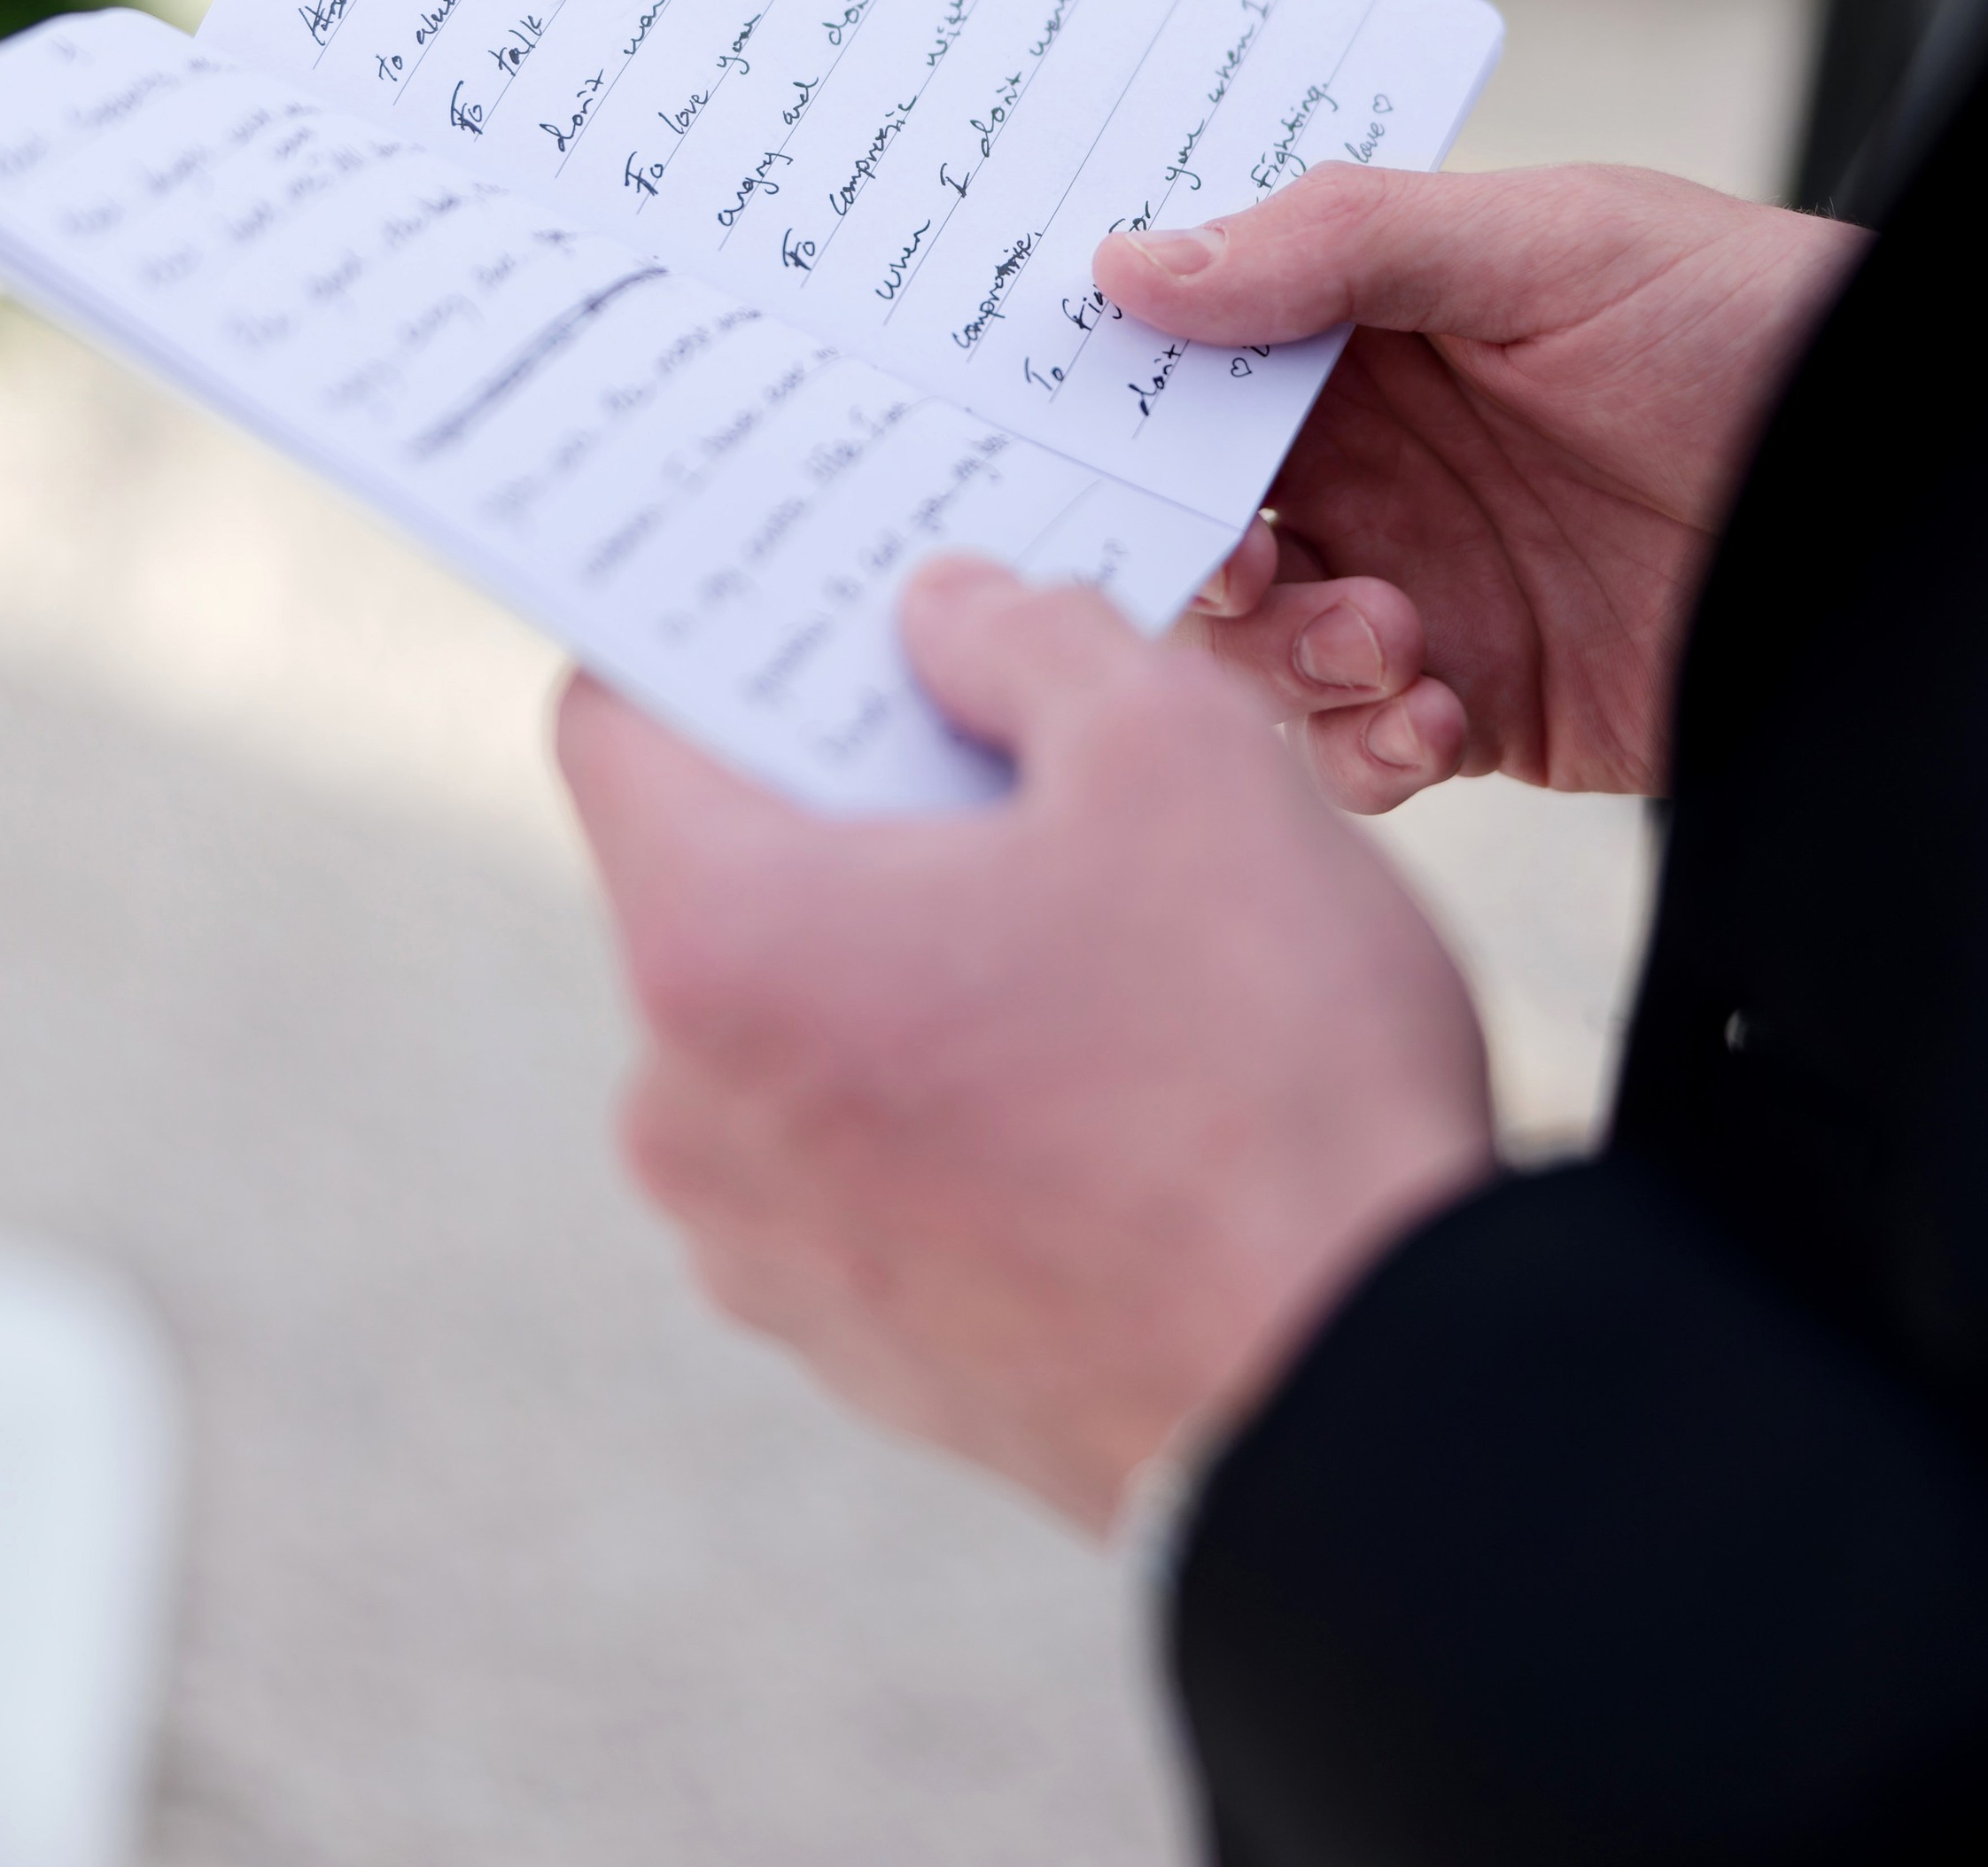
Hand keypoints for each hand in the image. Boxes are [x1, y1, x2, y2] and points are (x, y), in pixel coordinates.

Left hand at [559, 559, 1492, 1531]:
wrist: (1370, 1403)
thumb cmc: (1262, 1062)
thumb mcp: (1177, 749)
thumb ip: (1030, 637)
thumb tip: (948, 614)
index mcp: (718, 944)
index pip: (618, 717)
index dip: (715, 623)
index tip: (819, 584)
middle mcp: (691, 1115)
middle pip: (727, 865)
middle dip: (859, 777)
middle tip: (1014, 722)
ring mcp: (770, 1253)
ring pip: (810, 1008)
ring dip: (924, 933)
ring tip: (1105, 909)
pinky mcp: (868, 1349)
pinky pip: (869, 1145)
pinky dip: (955, 1073)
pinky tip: (1118, 1063)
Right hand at [1097, 162, 1863, 808]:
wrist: (1914, 490)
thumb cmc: (1748, 323)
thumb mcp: (1550, 244)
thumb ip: (1339, 246)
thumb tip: (1128, 260)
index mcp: (1369, 330)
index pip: (1196, 359)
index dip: (1123, 393)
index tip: (1067, 424)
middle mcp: (1374, 461)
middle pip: (1204, 519)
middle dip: (1195, 549)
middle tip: (1240, 555)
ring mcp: (1419, 585)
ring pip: (1258, 650)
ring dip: (1288, 655)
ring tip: (1382, 634)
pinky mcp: (1480, 703)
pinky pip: (1357, 752)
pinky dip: (1364, 748)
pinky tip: (1432, 713)